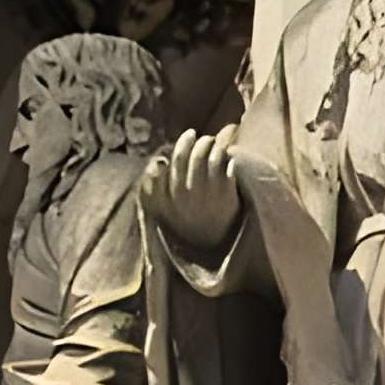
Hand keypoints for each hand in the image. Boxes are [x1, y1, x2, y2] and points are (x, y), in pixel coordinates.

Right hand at [143, 130, 243, 251]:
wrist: (216, 249)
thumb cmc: (190, 226)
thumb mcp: (164, 212)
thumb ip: (156, 188)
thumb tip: (158, 162)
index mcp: (167, 195)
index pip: (172, 160)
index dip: (182, 144)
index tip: (188, 135)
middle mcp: (184, 192)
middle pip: (189, 155)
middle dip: (195, 141)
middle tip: (201, 137)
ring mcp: (205, 192)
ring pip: (207, 155)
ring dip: (212, 144)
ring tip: (215, 143)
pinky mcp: (225, 193)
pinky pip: (224, 163)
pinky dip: (226, 155)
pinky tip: (229, 156)